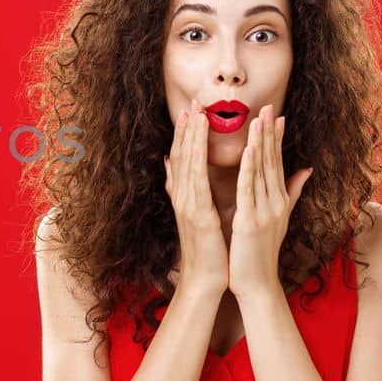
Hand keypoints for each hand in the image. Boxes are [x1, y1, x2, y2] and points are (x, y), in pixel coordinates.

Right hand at [163, 98, 228, 292]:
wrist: (206, 280)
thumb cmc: (208, 250)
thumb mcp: (197, 215)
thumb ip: (186, 190)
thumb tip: (173, 166)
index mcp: (185, 197)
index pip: (183, 159)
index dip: (185, 134)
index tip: (191, 111)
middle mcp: (182, 197)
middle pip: (182, 155)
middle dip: (187, 127)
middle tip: (192, 100)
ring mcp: (186, 204)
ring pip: (187, 161)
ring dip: (191, 135)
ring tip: (196, 112)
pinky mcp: (197, 212)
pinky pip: (197, 178)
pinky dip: (199, 155)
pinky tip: (202, 139)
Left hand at [228, 105, 314, 297]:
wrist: (257, 285)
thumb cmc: (261, 253)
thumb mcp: (281, 219)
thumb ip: (292, 193)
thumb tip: (306, 170)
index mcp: (279, 201)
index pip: (277, 163)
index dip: (276, 139)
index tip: (275, 115)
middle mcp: (276, 203)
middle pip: (272, 161)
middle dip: (268, 133)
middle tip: (266, 106)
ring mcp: (265, 211)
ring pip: (262, 170)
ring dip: (260, 143)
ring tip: (258, 119)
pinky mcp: (251, 221)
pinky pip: (250, 189)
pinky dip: (250, 169)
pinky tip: (249, 150)